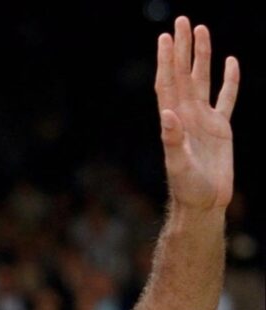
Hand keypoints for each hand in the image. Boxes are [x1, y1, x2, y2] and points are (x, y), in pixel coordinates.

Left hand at [155, 17, 239, 211]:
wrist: (204, 203)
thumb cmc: (188, 188)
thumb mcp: (179, 164)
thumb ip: (172, 140)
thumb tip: (167, 114)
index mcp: (174, 120)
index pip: (168, 83)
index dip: (167, 61)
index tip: (165, 37)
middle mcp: (187, 115)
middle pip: (184, 74)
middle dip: (183, 48)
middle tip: (182, 20)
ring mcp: (204, 119)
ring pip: (203, 80)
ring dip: (202, 56)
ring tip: (202, 30)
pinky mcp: (221, 128)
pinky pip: (226, 98)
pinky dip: (229, 80)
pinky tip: (230, 62)